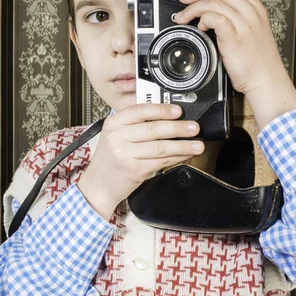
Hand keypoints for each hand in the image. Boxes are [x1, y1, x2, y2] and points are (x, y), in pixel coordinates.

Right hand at [77, 104, 204, 220]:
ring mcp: (125, 154)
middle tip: (194, 127)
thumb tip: (166, 116)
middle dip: (178, 128)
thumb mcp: (116, 135)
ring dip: (182, 145)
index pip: (141, 111)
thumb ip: (135, 124)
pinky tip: (185, 155)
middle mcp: (117, 137)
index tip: (178, 111)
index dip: (162, 110)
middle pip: (154, 129)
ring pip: (160, 147)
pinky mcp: (134, 170)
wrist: (98, 185)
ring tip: (197, 144)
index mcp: (114, 123)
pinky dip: (176, 158)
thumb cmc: (110, 159)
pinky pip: (161, 161)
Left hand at [174, 0, 295, 128]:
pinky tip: (200, 27)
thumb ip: (237, 21)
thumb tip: (212, 15)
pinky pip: (214, 18)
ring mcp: (244, 25)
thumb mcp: (252, 34)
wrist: (266, 81)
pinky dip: (203, 19)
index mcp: (256, 10)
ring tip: (184, 16)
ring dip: (194, 7)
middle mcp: (251, 14)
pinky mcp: (234, 38)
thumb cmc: (257, 62)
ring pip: (214, 2)